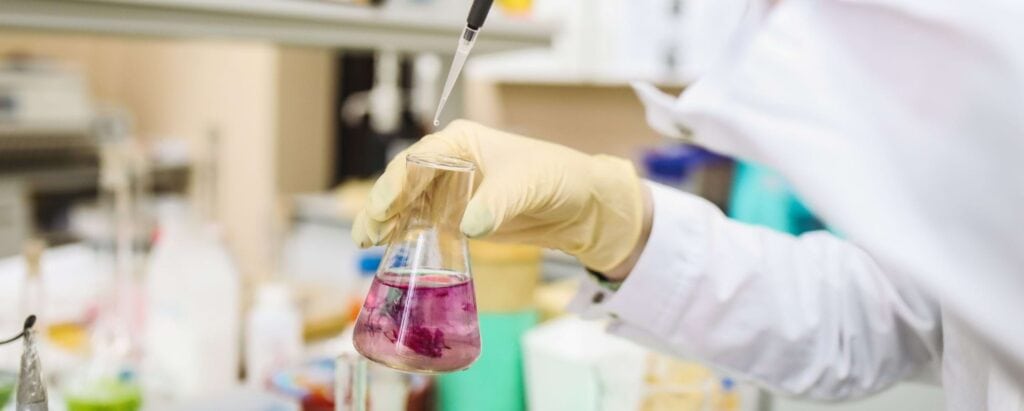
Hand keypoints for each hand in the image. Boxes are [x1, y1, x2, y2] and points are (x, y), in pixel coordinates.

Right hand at [352, 120, 650, 273]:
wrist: (578, 207)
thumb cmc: (557, 177)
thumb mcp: (528, 184)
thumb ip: (497, 202)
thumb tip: (469, 224)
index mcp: (461, 142)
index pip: (419, 158)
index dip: (397, 181)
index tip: (385, 205)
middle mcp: (448, 164)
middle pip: (403, 182)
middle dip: (382, 205)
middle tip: (367, 232)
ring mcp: (449, 192)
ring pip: (407, 205)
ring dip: (386, 222)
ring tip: (368, 242)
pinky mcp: (456, 217)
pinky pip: (422, 225)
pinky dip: (405, 236)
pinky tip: (389, 249)